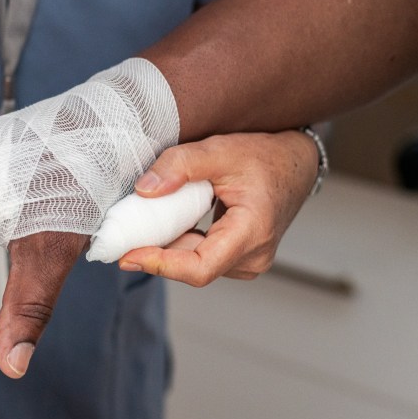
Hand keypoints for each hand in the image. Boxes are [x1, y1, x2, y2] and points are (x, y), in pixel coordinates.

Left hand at [120, 130, 317, 285]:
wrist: (296, 162)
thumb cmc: (264, 156)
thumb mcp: (220, 150)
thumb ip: (181, 165)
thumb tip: (144, 190)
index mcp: (252, 233)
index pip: (199, 268)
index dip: (160, 265)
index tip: (127, 255)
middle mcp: (253, 257)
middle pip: (191, 266)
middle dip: (155, 252)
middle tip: (121, 234)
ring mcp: (248, 261)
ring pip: (194, 263)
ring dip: (167, 245)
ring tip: (143, 222)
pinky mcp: (240, 257)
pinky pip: (201, 257)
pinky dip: (180, 241)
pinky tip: (165, 223)